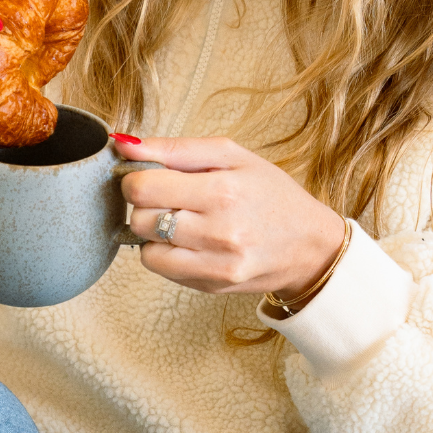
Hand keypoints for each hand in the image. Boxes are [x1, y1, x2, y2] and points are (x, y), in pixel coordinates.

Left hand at [116, 135, 345, 301]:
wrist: (308, 244)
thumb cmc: (271, 194)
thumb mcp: (231, 156)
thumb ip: (176, 149)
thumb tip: (124, 146)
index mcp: (223, 191)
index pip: (143, 188)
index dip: (136, 179)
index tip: (148, 176)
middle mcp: (219, 232)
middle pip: (140, 219)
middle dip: (144, 206)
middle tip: (168, 198)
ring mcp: (214, 265)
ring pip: (145, 249)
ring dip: (152, 232)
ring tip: (180, 220)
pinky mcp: (210, 286)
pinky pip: (161, 270)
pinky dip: (164, 253)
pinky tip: (188, 241)